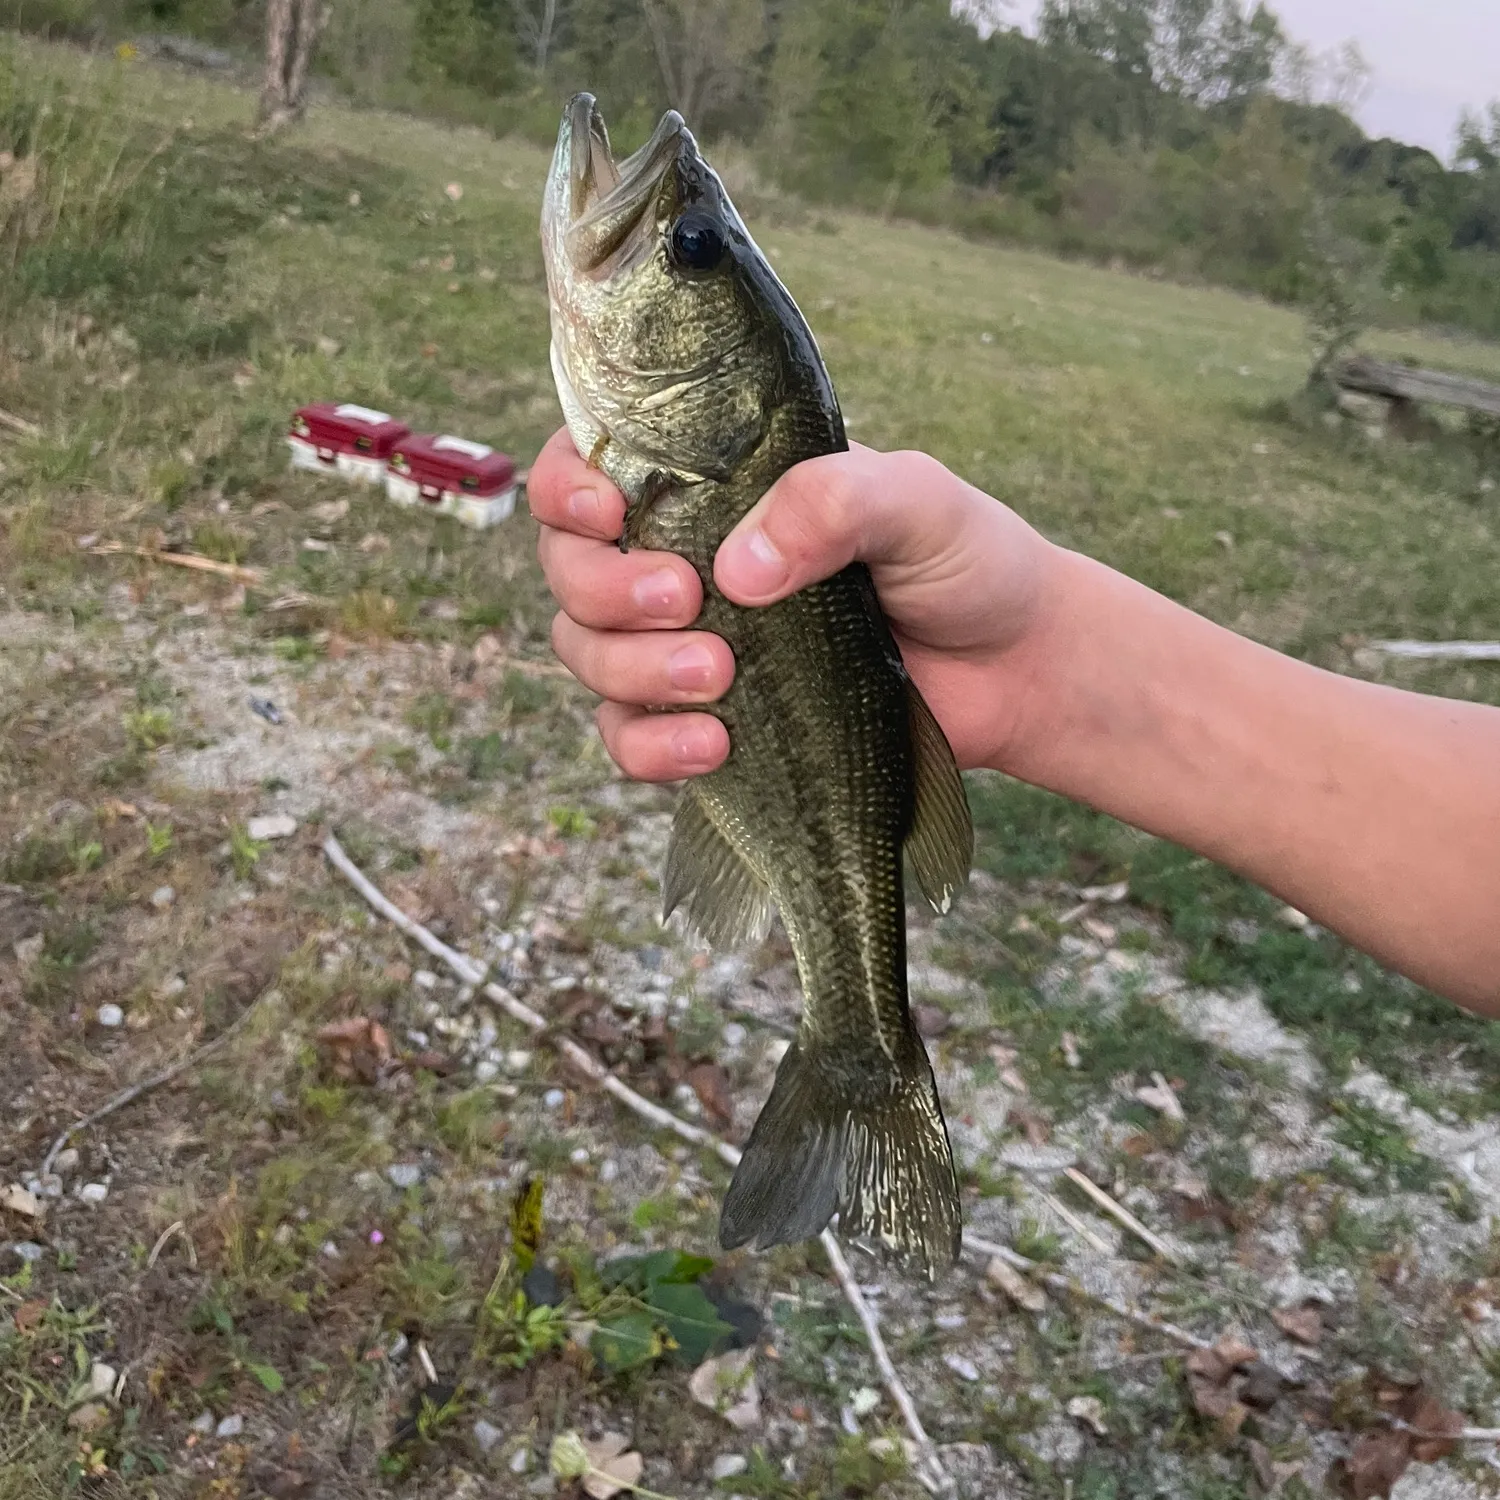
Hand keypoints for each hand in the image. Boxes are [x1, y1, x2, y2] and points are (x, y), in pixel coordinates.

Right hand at [529, 427, 1064, 780]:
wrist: (1016, 669)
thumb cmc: (968, 562)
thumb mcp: (914, 501)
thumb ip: (832, 501)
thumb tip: (738, 568)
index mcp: (717, 486)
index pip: (592, 466)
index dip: (567, 488)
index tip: (606, 513)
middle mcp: (687, 559)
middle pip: (571, 571)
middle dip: (605, 589)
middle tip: (687, 603)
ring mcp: (692, 645)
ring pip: (590, 656)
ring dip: (633, 670)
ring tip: (719, 680)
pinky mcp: (712, 722)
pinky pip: (631, 739)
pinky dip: (651, 747)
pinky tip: (713, 745)